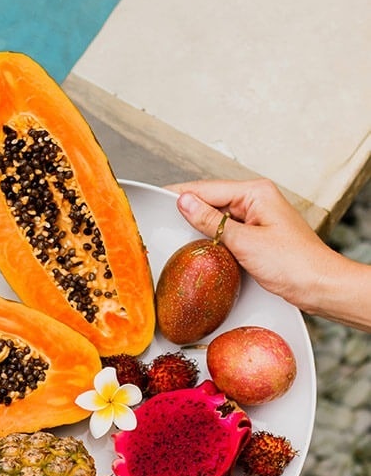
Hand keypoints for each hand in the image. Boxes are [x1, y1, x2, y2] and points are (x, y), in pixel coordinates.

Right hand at [165, 178, 339, 310]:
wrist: (319, 286)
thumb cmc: (294, 264)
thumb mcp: (245, 242)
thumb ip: (211, 221)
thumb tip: (185, 203)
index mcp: (256, 193)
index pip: (207, 188)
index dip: (180, 195)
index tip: (155, 200)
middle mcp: (256, 200)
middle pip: (210, 200)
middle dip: (187, 210)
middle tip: (159, 220)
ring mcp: (256, 217)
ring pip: (216, 216)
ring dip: (198, 225)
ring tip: (174, 232)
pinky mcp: (255, 234)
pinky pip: (224, 230)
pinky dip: (210, 237)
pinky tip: (197, 245)